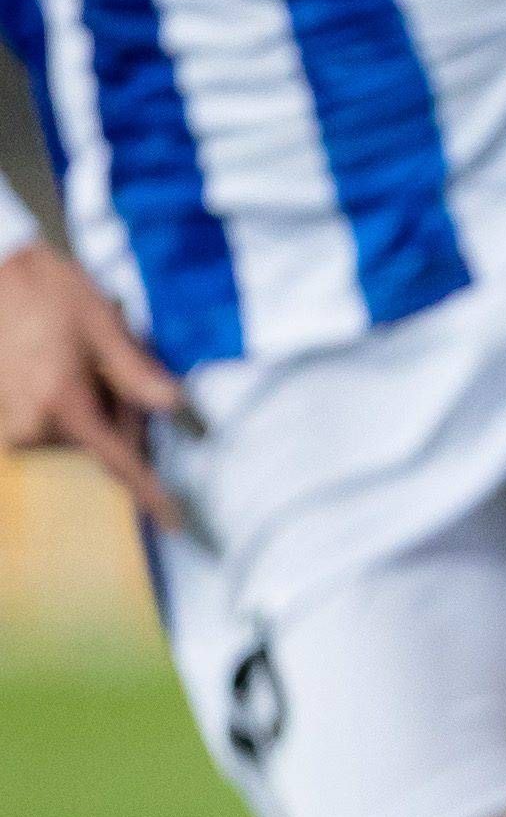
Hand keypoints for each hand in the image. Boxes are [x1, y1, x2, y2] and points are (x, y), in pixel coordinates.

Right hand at [0, 240, 186, 531]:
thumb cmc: (51, 294)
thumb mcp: (105, 327)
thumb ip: (137, 375)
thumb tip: (176, 406)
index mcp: (63, 404)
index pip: (117, 462)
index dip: (151, 494)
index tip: (177, 522)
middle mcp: (31, 425)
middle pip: (100, 445)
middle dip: (122, 419)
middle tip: (116, 371)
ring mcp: (10, 424)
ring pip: (76, 436)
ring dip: (95, 411)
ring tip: (84, 362)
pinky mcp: (1, 417)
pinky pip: (51, 426)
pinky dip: (71, 408)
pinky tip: (67, 370)